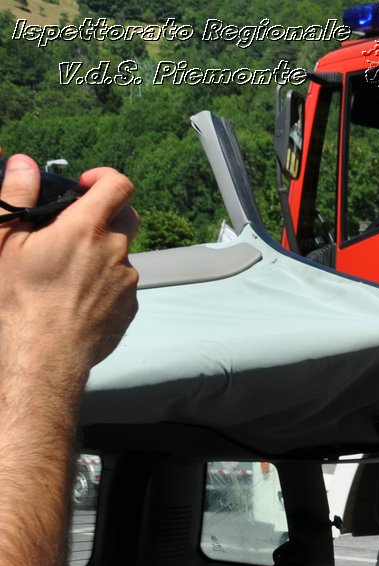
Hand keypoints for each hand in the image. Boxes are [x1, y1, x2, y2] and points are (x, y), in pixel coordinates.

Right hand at [0, 156, 139, 382]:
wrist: (43, 354)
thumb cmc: (20, 299)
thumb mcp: (6, 241)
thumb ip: (17, 195)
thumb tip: (24, 163)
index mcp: (87, 229)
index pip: (118, 186)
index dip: (105, 178)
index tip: (86, 185)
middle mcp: (116, 252)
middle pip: (127, 218)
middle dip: (106, 215)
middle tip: (75, 228)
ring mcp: (127, 281)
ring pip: (121, 255)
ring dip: (102, 254)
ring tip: (66, 272)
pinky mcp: (130, 307)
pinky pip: (122, 285)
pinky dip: (104, 283)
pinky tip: (76, 298)